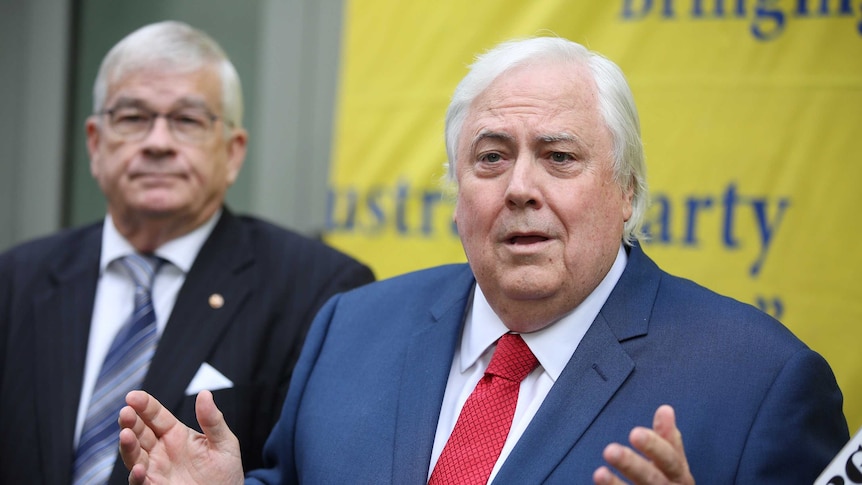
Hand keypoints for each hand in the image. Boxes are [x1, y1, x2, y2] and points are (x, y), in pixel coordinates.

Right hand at [118, 389, 243, 484]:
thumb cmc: (225, 472)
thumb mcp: (224, 443)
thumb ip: (213, 420)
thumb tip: (205, 394)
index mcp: (176, 434)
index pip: (156, 415)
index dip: (144, 405)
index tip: (133, 396)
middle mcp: (161, 450)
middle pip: (140, 432)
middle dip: (130, 422)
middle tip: (126, 412)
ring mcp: (156, 469)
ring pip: (134, 455)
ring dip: (128, 445)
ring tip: (126, 434)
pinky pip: (140, 482)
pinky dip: (136, 476)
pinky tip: (139, 468)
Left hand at [593, 405, 693, 484]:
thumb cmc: (671, 482)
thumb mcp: (673, 461)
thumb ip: (667, 438)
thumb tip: (665, 409)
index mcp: (679, 475)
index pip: (669, 458)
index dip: (654, 446)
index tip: (635, 433)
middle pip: (652, 478)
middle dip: (632, 465)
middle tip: (610, 450)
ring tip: (599, 473)